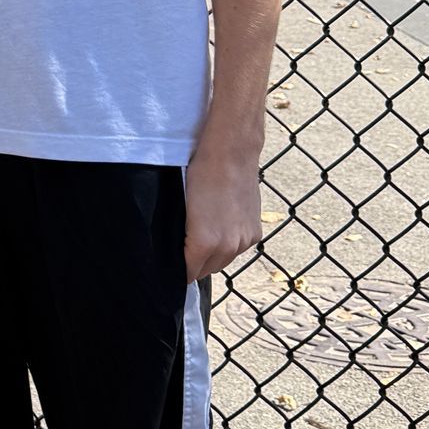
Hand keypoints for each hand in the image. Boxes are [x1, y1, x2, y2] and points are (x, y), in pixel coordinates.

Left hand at [182, 145, 261, 280]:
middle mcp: (227, 247)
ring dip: (213, 256)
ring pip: (223, 262)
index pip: (188, 274)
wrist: (231, 154)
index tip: (173, 265)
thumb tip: (178, 253)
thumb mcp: (182, 208)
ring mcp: (244, 241)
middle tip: (185, 248)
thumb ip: (181, 237)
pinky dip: (229, 245)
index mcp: (205, 243)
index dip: (178, 270)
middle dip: (195, 264)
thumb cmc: (200, 176)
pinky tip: (221, 227)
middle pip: (206, 271)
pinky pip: (238, 250)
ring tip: (204, 237)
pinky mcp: (255, 233)